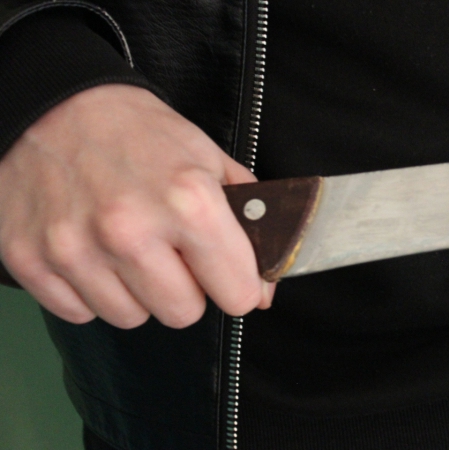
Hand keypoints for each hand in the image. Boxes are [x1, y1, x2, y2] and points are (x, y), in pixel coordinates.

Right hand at [0, 84, 274, 328]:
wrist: (52, 106)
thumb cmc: (138, 133)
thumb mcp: (209, 159)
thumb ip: (249, 222)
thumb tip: (263, 292)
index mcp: (189, 201)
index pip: (237, 294)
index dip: (237, 286)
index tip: (226, 274)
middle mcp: (131, 230)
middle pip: (183, 314)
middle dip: (186, 289)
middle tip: (172, 254)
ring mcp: (76, 249)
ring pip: (131, 318)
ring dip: (136, 292)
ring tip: (127, 247)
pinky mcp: (31, 261)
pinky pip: (80, 313)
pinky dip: (90, 291)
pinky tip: (92, 251)